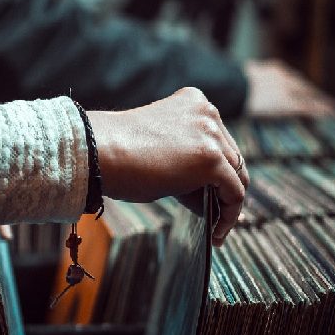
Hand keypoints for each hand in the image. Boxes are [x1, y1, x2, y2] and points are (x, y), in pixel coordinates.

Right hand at [87, 87, 247, 245]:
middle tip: (216, 214)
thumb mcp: (160, 150)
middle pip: (231, 157)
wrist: (98, 152)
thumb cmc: (116, 155)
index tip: (213, 194)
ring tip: (216, 227)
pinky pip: (234, 193)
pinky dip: (229, 215)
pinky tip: (216, 232)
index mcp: (193, 101)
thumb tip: (209, 194)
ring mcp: (211, 133)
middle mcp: (206, 112)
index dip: (217, 171)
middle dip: (224, 187)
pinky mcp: (211, 158)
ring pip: (237, 176)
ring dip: (227, 203)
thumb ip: (186, 161)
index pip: (217, 140)